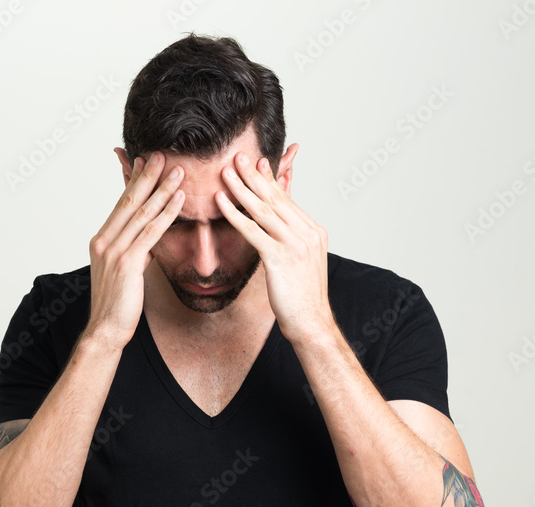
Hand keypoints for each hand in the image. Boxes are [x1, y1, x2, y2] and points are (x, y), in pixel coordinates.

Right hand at [85, 150, 184, 349]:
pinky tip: (179, 200)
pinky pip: (151, 232)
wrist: (105, 330)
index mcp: (101, 240)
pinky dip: (167, 213)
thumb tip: (146, 245)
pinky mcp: (127, 263)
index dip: (134, 181)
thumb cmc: (117, 305)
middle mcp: (104, 241)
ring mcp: (114, 251)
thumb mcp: (124, 273)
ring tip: (177, 170)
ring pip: (141, 213)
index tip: (145, 161)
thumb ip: (133, 253)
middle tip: (162, 154)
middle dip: (147, 176)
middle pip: (129, 201)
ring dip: (162, 189)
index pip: (121, 205)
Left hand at [215, 150, 335, 344]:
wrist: (311, 322)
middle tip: (238, 156)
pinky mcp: (280, 258)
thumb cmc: (301, 296)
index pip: (287, 199)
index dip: (270, 179)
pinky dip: (235, 214)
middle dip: (254, 176)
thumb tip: (277, 226)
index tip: (257, 161)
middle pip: (275, 198)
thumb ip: (290, 239)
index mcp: (313, 231)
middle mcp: (306, 233)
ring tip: (225, 172)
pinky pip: (253, 231)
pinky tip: (221, 203)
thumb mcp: (300, 261)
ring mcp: (295, 244)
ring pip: (263, 210)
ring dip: (241, 189)